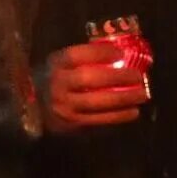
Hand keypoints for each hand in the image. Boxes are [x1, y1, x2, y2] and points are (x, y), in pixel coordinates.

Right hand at [36, 39, 150, 130]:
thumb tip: (119, 53)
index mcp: (56, 65)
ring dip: (123, 98)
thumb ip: (83, 59)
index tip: (120, 52)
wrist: (34, 108)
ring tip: (142, 94)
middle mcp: (58, 84)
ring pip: (96, 102)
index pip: (76, 55)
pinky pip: (98, 120)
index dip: (99, 52)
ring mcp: (65, 106)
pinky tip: (133, 112)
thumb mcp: (62, 65)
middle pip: (89, 78)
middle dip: (117, 76)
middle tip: (138, 76)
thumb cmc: (55, 80)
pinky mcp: (72, 124)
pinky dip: (118, 116)